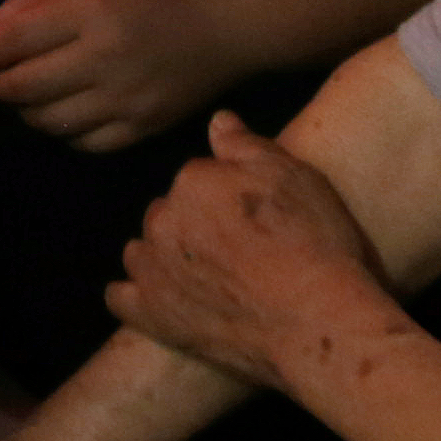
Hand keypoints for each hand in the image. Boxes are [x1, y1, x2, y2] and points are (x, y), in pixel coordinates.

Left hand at [0, 0, 249, 152]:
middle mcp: (105, 59)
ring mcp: (128, 99)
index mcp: (90, 11)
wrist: (232, 19)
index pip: (14, 42)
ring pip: (52, 121)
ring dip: (25, 112)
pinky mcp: (147, 127)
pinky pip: (89, 143)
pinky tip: (60, 116)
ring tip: (22, 98)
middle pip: (26, 86)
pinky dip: (64, 133)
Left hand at [107, 113, 389, 387]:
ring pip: (142, 252)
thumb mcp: (294, 176)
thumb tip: (217, 120)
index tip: (250, 220)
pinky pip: (121, 298)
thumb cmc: (314, 244)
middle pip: (166, 214)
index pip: (196, 180)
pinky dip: (138, 298)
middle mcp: (162, 221)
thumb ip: (246, 145)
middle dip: (190, 226)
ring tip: (203, 278)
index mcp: (192, 181)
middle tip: (232, 252)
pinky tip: (162, 302)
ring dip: (162, 258)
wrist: (318, 321)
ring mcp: (153, 270)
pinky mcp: (153, 316)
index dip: (224, 200)